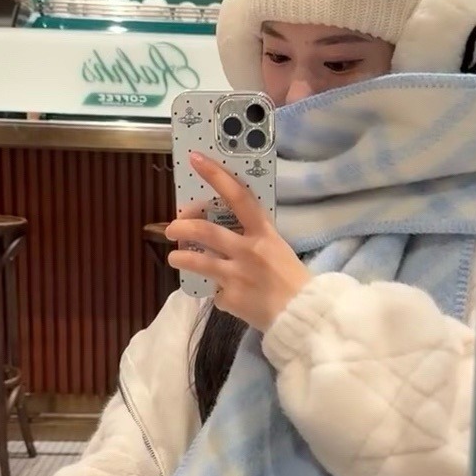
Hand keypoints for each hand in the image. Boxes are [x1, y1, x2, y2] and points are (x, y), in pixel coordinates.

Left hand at [165, 152, 311, 330]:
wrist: (302, 315)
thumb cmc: (291, 278)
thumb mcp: (277, 248)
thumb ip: (252, 236)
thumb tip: (224, 227)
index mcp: (264, 233)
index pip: (239, 197)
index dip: (216, 176)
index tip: (196, 160)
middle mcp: (248, 251)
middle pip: (205, 231)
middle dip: (182, 227)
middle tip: (173, 228)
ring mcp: (236, 276)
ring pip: (197, 261)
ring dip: (180, 257)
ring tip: (175, 257)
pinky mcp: (230, 299)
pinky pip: (215, 291)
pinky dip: (217, 291)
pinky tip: (226, 294)